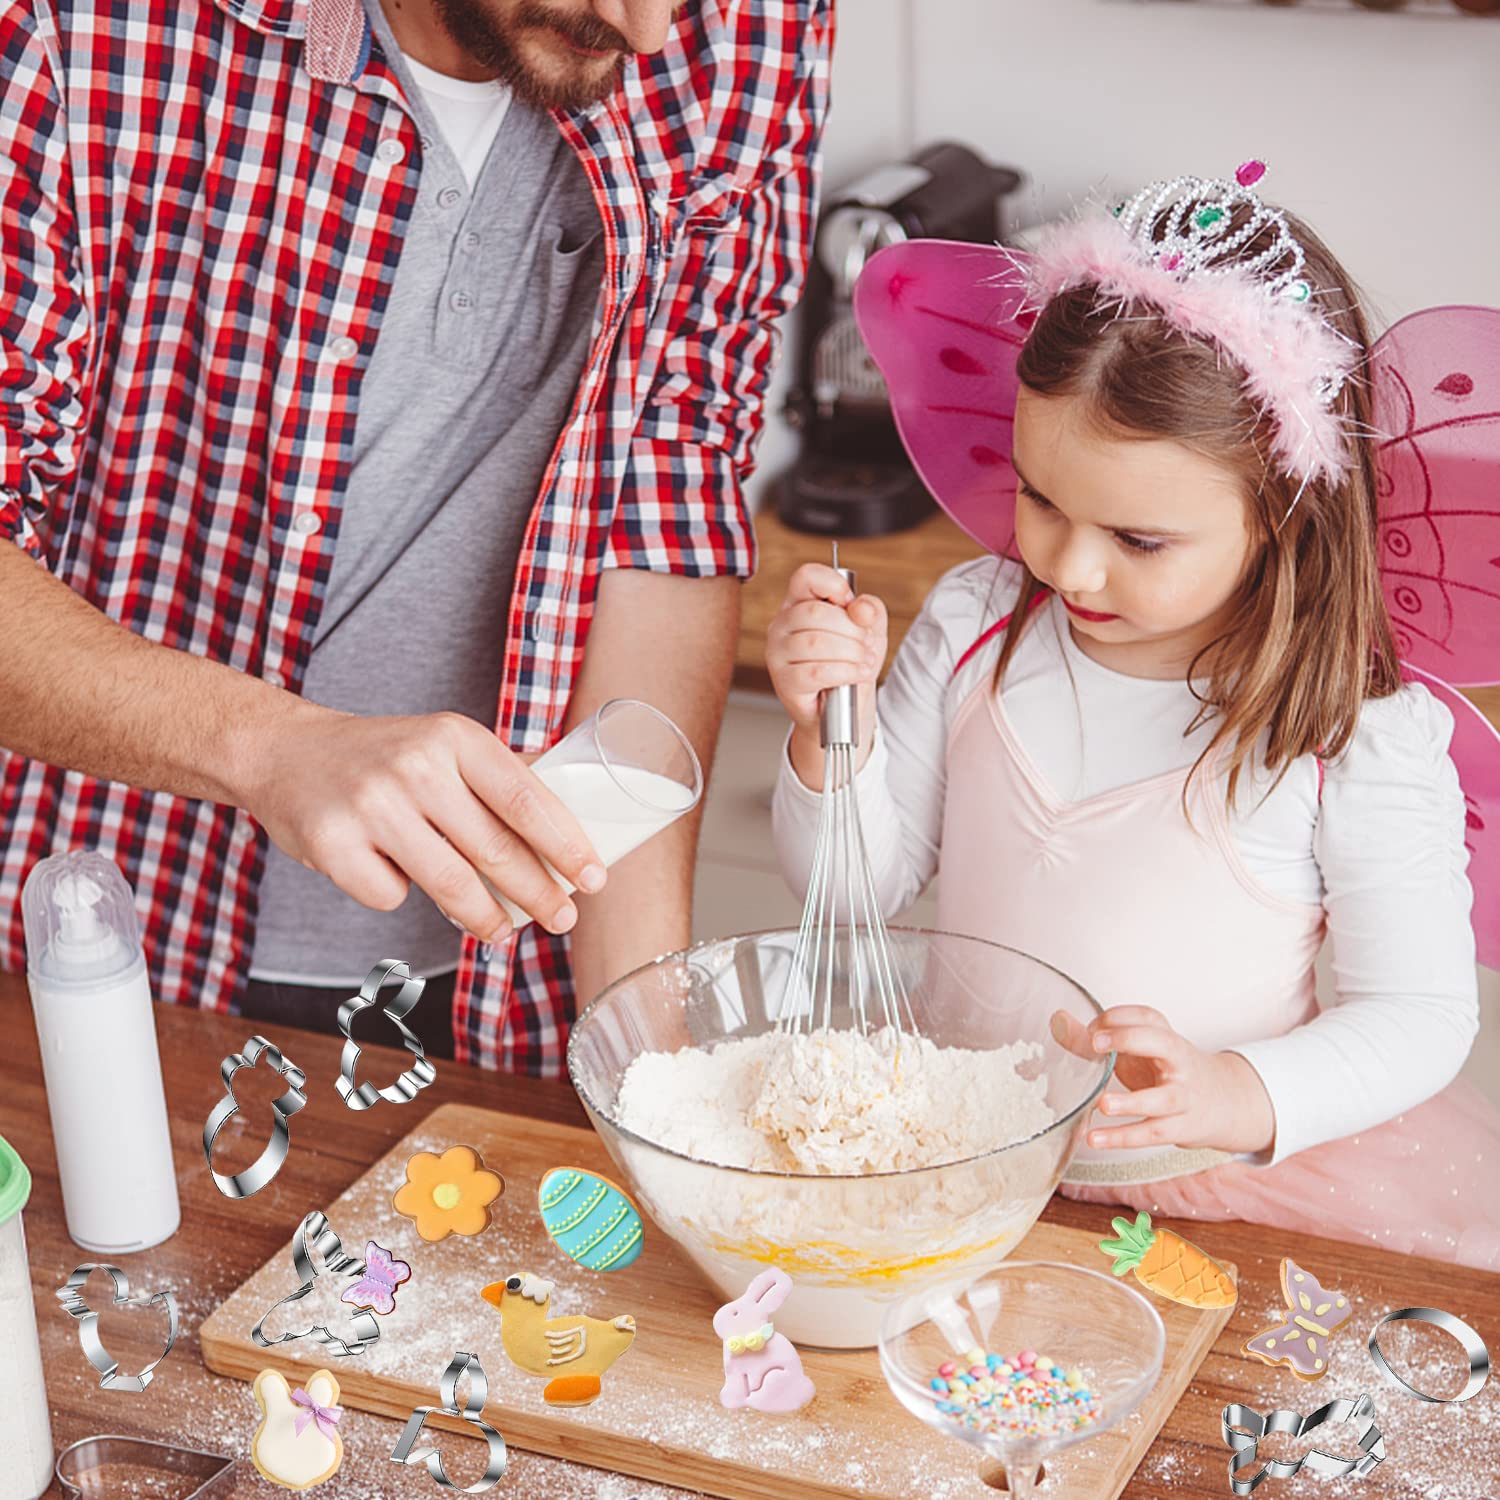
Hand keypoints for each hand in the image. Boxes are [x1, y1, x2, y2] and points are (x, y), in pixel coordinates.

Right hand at [235, 703, 606, 941]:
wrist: (283, 751)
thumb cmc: (382, 757)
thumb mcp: (443, 744)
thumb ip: (499, 777)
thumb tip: (574, 819)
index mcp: (455, 738)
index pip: (526, 799)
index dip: (566, 845)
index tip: (594, 878)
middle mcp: (416, 767)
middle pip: (495, 849)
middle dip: (540, 894)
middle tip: (564, 919)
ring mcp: (372, 806)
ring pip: (451, 884)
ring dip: (487, 918)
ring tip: (504, 932)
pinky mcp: (333, 845)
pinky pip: (391, 896)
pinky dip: (402, 896)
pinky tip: (394, 875)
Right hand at [765, 562, 886, 785]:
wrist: (844, 708)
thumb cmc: (850, 662)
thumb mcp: (870, 630)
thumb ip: (870, 610)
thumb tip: (860, 608)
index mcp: (798, 603)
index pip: (806, 576)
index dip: (834, 585)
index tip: (852, 605)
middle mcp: (781, 624)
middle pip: (816, 612)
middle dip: (852, 630)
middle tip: (866, 645)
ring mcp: (778, 653)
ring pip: (816, 642)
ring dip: (851, 653)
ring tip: (863, 662)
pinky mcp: (784, 681)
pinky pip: (816, 671)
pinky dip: (845, 672)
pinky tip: (856, 674)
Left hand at [1051, 1005, 1275, 1155]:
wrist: (1222, 1102)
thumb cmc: (1167, 1070)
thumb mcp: (1136, 1050)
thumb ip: (1094, 1038)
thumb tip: (1058, 1020)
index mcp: (1165, 1035)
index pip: (1146, 1016)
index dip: (1117, 1018)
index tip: (1091, 1027)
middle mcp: (1179, 1061)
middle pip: (1163, 1044)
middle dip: (1129, 1040)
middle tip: (1095, 1044)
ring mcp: (1184, 1096)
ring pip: (1162, 1099)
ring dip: (1132, 1102)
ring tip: (1102, 1104)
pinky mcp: (1181, 1127)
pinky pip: (1153, 1133)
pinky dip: (1124, 1138)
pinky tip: (1096, 1138)